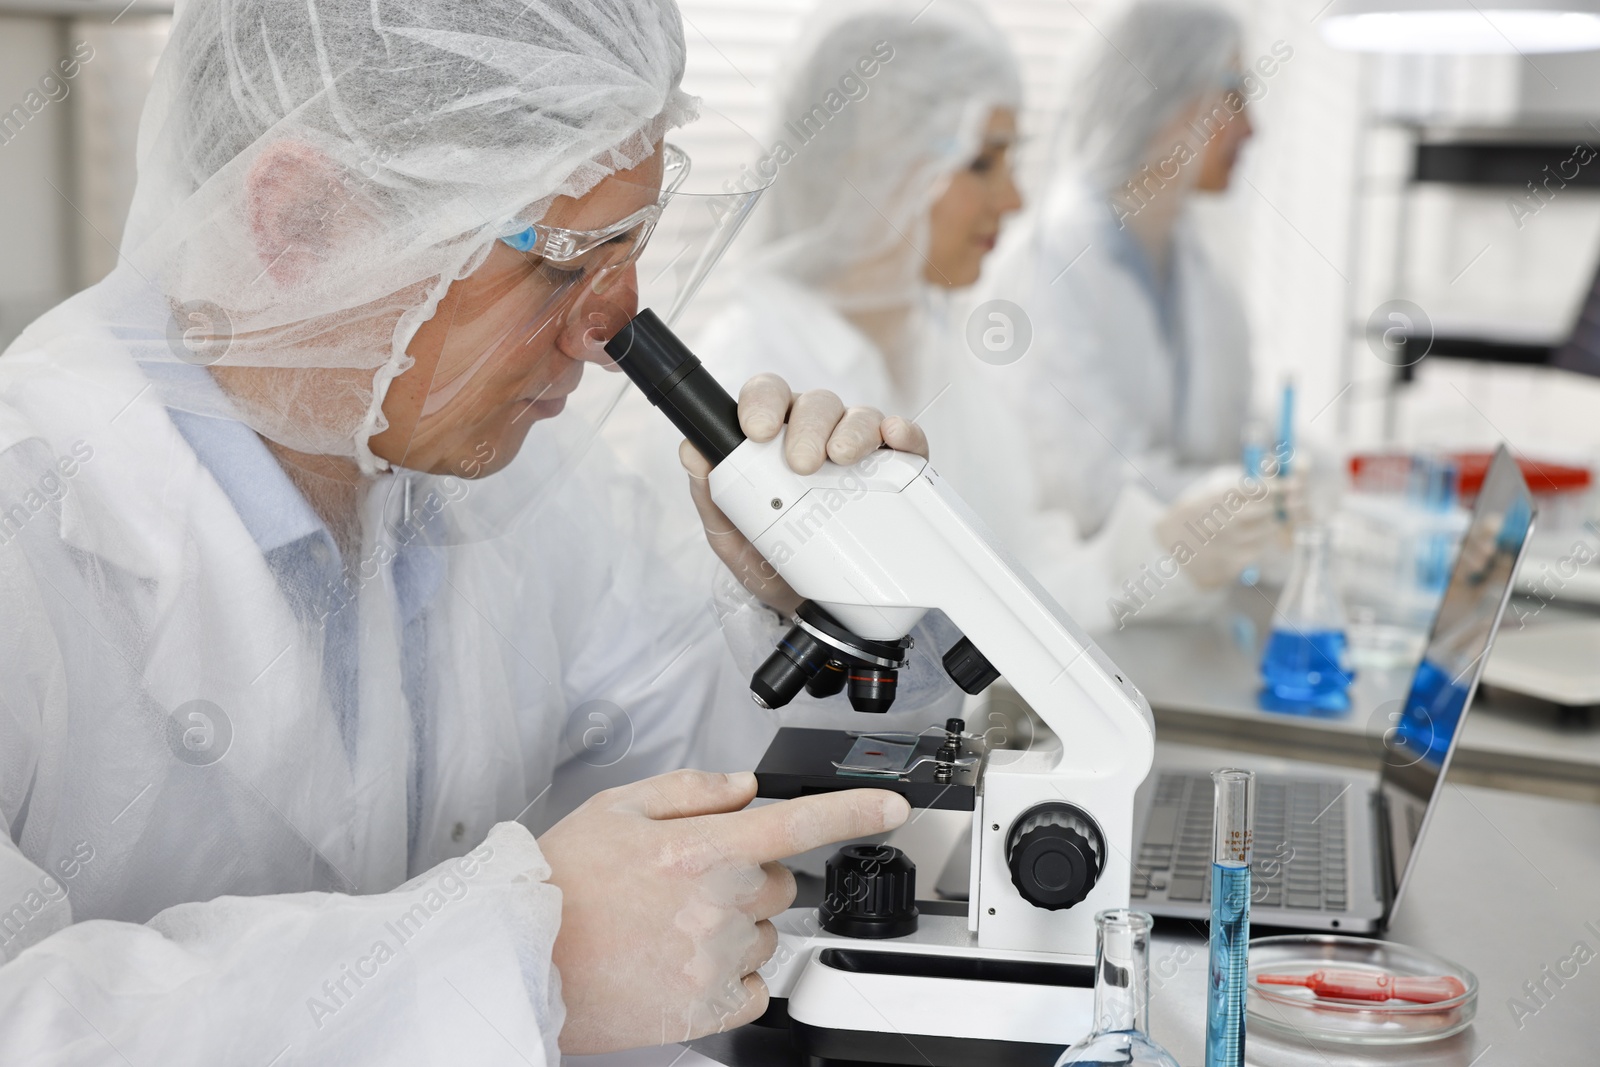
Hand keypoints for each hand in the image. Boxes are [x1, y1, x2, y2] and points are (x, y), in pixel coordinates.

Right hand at [541, 769, 909, 1052]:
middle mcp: (716, 905)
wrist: (520, 958)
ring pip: (764, 934)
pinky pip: (755, 988)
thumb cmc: (561, 883)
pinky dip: (734, 975)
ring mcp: (714, 962)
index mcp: (700, 848)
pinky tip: (687, 962)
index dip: (855, 810)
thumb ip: (691, 789)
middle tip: (686, 881)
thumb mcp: (617, 807)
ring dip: (736, 925)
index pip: (798, 823)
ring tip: (671, 925)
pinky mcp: (705, 1010)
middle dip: (744, 874)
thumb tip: (743, 786)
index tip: (892, 806)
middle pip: (775, 881)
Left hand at [681, 374, 927, 614]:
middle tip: (802, 464)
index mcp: (775, 439)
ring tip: (842, 459)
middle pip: (816, 404)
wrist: (815, 613)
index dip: (762, 401)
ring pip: (859, 416)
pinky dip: (902, 433)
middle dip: (807, 426)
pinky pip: (905, 440)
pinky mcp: (897, 469)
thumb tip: (690, 452)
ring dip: (852, 430)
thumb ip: (710, 495)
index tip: (758, 429)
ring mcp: (859, 449)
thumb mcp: (732, 537)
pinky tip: (894, 437)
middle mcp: (817, 435)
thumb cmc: (772, 563)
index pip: (769, 397)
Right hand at [1155, 466, 1303, 588]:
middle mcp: (1225, 520)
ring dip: (1268, 523)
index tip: (1280, 486)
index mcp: (1217, 497)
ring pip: (1268, 529)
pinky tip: (1248, 539)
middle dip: (1275, 504)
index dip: (1274, 485)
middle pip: (1268, 508)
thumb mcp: (1207, 489)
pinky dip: (1258, 542)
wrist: (1167, 548)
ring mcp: (1230, 543)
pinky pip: (1259, 549)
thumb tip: (1272, 471)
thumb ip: (1237, 481)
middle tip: (1274, 503)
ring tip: (1259, 521)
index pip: (1259, 487)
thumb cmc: (1192, 514)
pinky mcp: (1233, 563)